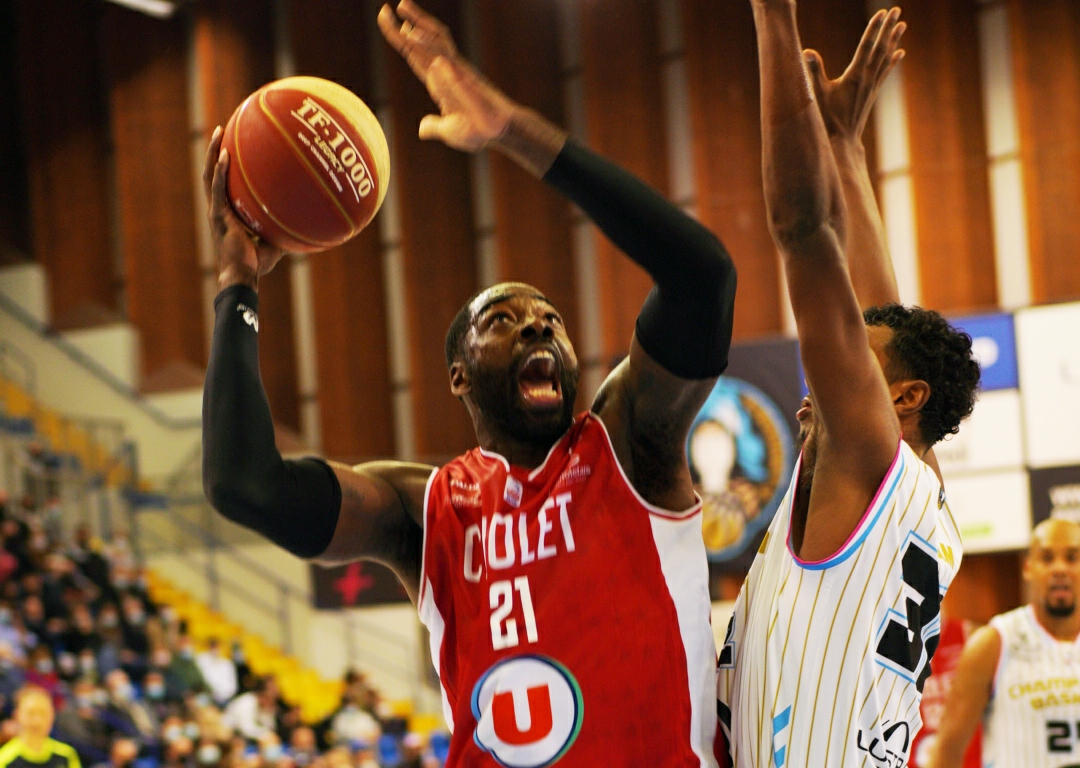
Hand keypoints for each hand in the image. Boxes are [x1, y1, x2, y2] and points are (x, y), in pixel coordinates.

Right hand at [202, 126, 285, 289]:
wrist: (243, 276)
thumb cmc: (256, 264)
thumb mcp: (273, 241)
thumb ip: (281, 228)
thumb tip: (303, 219)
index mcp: (228, 213)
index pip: (224, 184)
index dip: (225, 167)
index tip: (232, 147)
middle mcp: (219, 209)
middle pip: (212, 173)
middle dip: (215, 151)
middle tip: (222, 131)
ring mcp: (216, 211)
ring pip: (209, 176)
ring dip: (212, 153)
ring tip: (219, 133)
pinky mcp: (218, 215)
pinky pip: (218, 188)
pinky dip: (220, 171)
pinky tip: (224, 155)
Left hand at [378, 0, 515, 150]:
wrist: (495, 133)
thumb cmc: (476, 131)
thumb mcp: (448, 130)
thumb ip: (434, 126)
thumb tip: (422, 128)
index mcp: (438, 81)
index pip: (414, 55)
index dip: (399, 39)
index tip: (387, 21)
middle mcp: (445, 69)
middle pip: (423, 39)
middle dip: (406, 22)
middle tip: (383, 9)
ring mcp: (454, 68)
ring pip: (434, 37)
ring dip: (418, 21)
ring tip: (401, 6)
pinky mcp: (462, 72)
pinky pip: (441, 53)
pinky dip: (424, 42)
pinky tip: (408, 34)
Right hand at [803, 7, 905, 142]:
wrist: (842, 141)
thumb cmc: (827, 119)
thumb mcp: (817, 94)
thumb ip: (813, 72)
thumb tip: (806, 52)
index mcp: (855, 75)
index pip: (867, 46)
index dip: (874, 28)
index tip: (883, 13)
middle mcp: (868, 78)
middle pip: (881, 48)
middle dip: (888, 28)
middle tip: (897, 10)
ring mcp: (872, 85)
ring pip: (886, 58)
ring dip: (894, 40)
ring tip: (902, 25)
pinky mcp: (872, 92)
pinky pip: (885, 72)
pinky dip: (893, 60)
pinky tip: (900, 53)